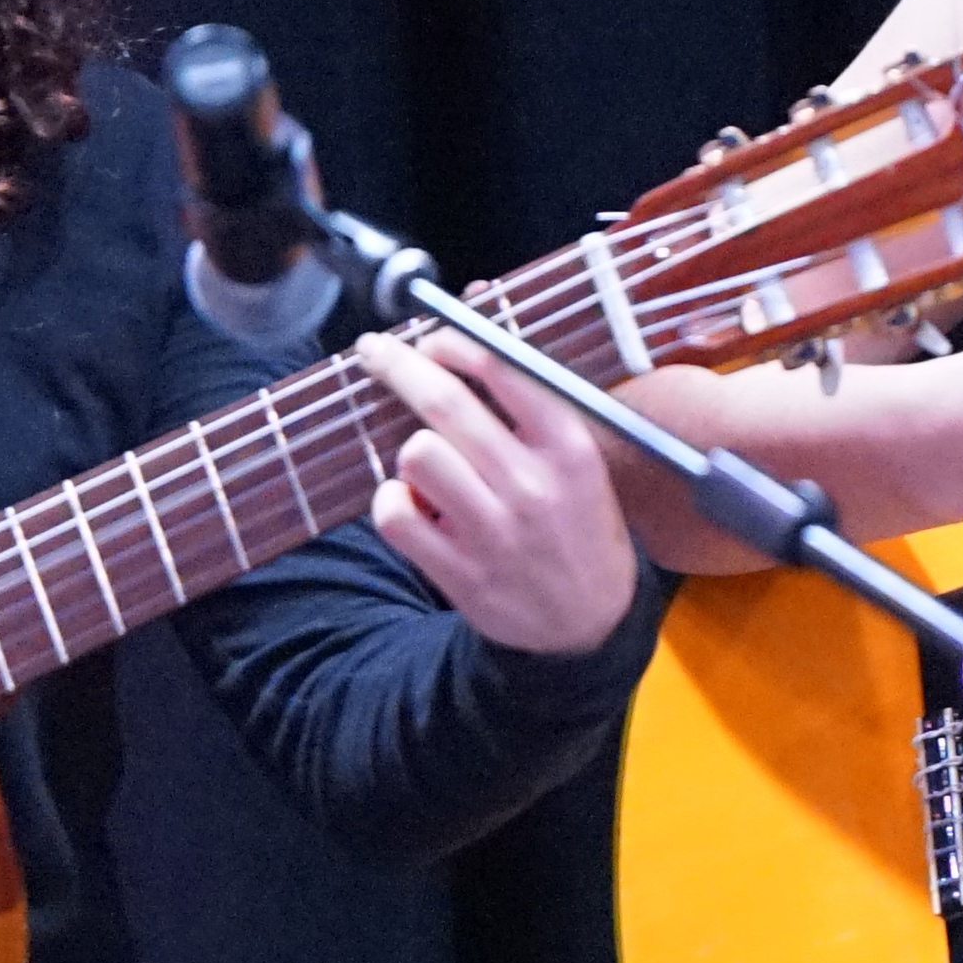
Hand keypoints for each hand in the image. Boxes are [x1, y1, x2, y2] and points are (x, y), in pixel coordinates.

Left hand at [357, 331, 645, 654]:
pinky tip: (416, 506)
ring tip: (431, 469)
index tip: (430, 338)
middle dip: (398, 365)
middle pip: (444, 403)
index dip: (452, 342)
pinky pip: (394, 513)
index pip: (502, 369)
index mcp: (570, 448)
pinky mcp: (459, 572)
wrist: (587, 624)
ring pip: (414, 455)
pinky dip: (393, 502)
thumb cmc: (578, 527)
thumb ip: (532, 411)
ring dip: (412, 453)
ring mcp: (493, 532)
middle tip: (374, 350)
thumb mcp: (582, 464)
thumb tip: (463, 346)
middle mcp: (533, 485)